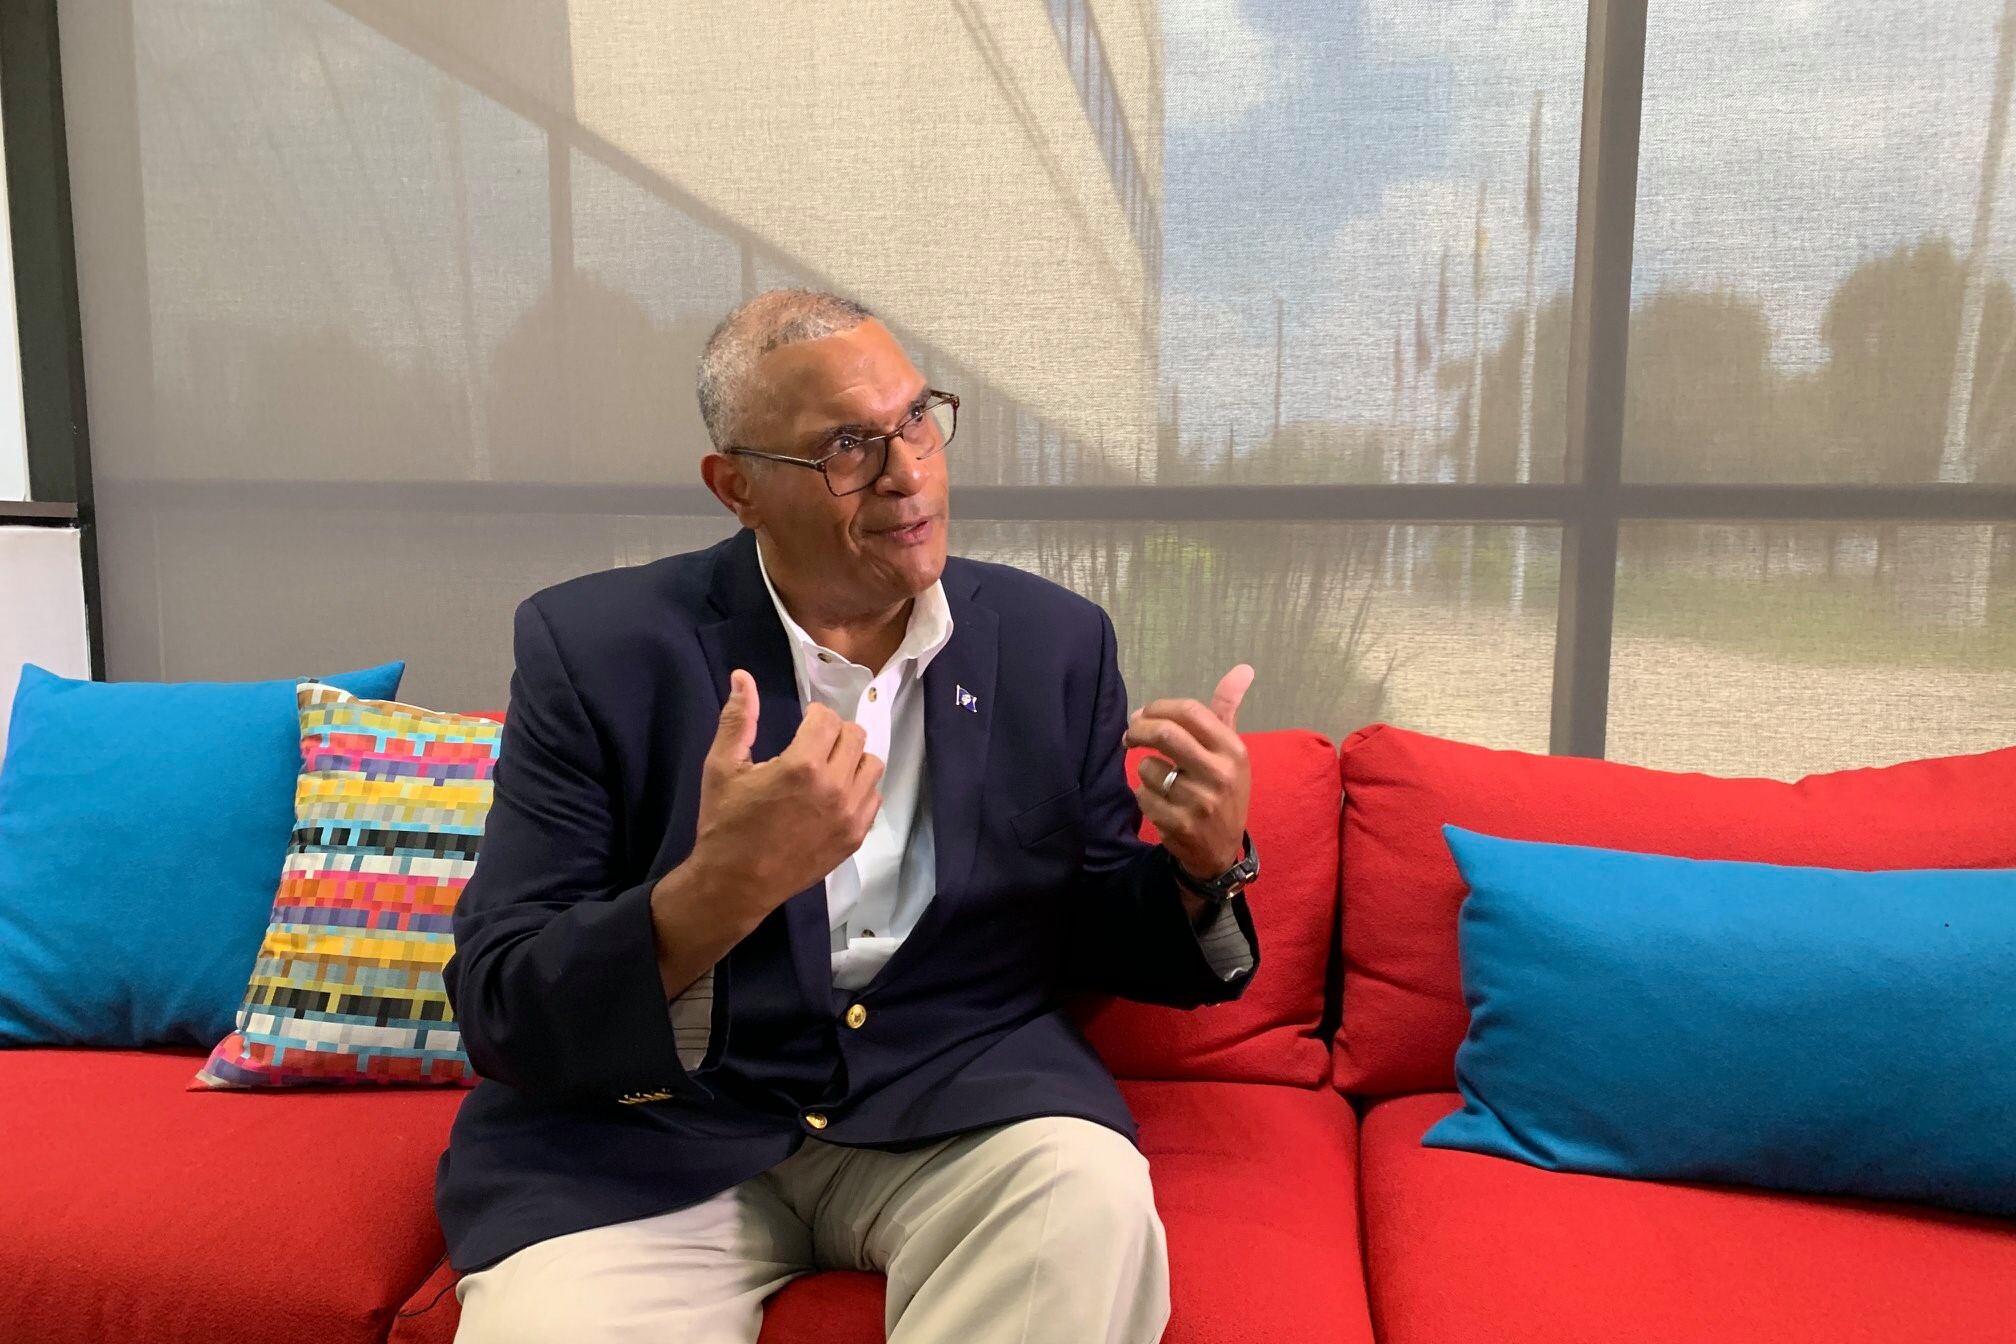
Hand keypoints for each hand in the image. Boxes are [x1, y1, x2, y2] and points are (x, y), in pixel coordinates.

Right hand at [688, 669, 884, 915]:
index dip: (815, 714)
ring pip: (872, 766)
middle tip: (814, 742)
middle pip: (856, 736)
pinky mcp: (855, 838)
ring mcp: (850, 815)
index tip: (803, 722)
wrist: (735, 883)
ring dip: (852, 759)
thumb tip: (743, 676)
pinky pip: (874, 798)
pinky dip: (859, 789)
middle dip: (835, 732)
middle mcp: (835, 787)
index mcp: (803, 765)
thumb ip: (737, 719)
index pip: (828, 719)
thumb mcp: (722, 767)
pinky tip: (834, 795)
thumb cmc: (725, 823)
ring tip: (828, 767)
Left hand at [1123, 664, 1253, 880]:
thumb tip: (1243, 668)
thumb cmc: (1223, 790)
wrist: (1221, 850)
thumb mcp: (1231, 751)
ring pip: (1148, 768)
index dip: (1159, 707)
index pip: (1190, 711)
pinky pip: (1143, 797)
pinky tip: (1158, 801)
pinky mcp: (1181, 826)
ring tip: (1155, 776)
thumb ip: (1227, 709)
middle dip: (1138, 730)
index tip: (1144, 714)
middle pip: (1165, 734)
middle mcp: (1220, 773)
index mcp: (1233, 750)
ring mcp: (1201, 802)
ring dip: (1142, 769)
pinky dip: (1142, 795)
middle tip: (1130, 735)